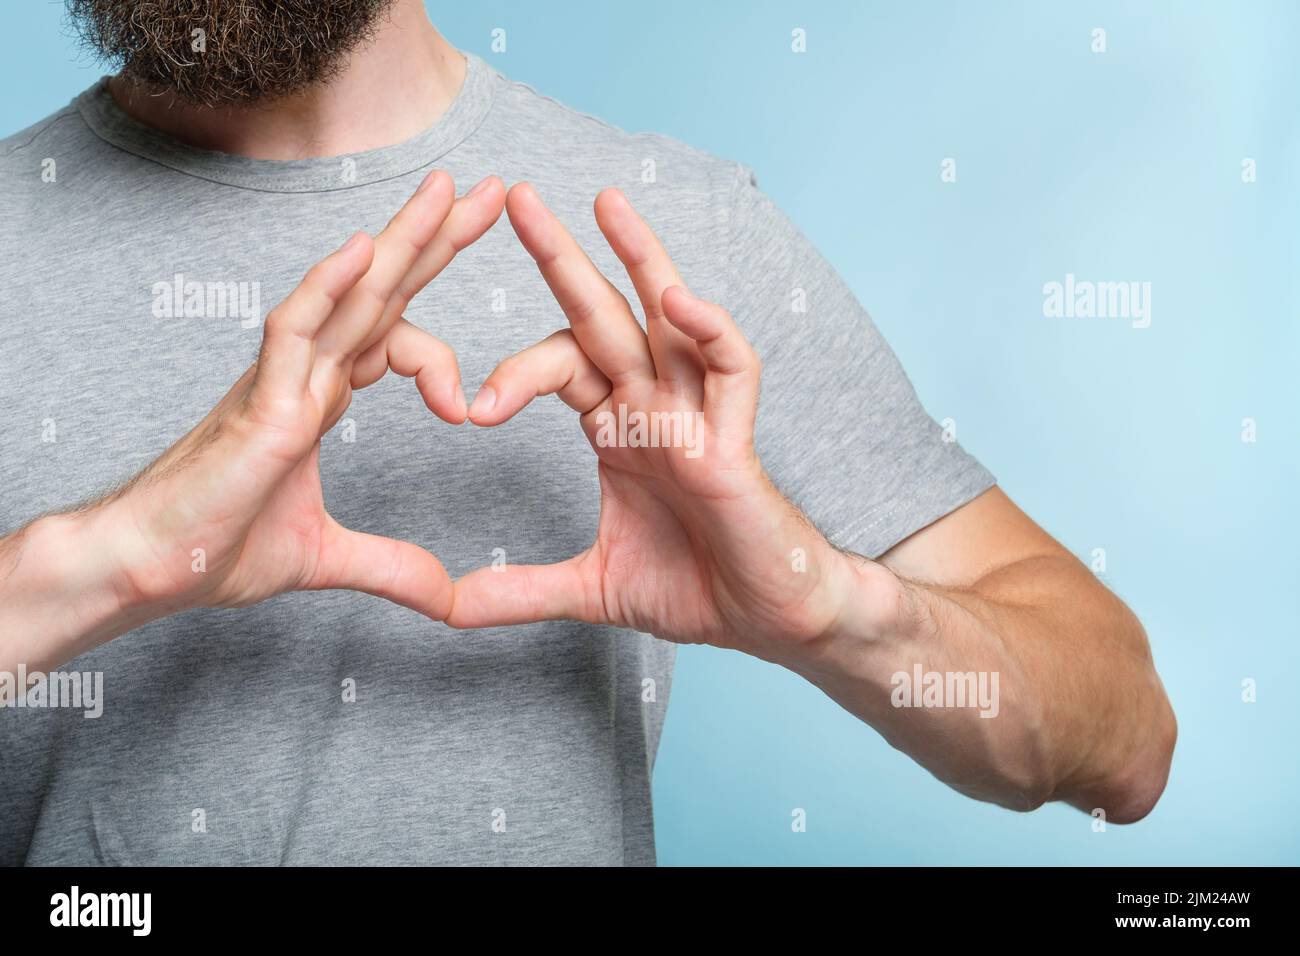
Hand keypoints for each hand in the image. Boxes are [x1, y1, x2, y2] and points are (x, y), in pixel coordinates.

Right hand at [97, 171, 504, 622]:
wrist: (153, 567)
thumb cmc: (218, 546)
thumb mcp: (328, 557)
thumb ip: (391, 567)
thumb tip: (447, 597)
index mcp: (322, 395)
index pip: (393, 334)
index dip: (442, 340)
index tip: (474, 403)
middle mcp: (308, 373)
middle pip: (383, 290)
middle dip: (437, 239)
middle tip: (492, 191)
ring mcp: (283, 379)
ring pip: (348, 292)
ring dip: (401, 239)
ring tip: (451, 190)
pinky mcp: (259, 402)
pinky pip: (294, 329)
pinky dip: (328, 288)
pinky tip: (366, 250)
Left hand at [449, 184, 891, 660]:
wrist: (766, 621)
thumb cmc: (696, 587)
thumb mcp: (590, 587)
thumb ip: (518, 590)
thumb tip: (443, 607)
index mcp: (618, 427)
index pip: (561, 365)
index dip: (513, 373)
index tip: (468, 411)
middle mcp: (656, 405)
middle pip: (604, 316)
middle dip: (562, 257)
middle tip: (516, 198)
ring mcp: (698, 416)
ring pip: (671, 319)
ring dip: (641, 259)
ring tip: (606, 201)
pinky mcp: (736, 440)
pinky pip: (732, 370)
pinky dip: (709, 331)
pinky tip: (675, 300)